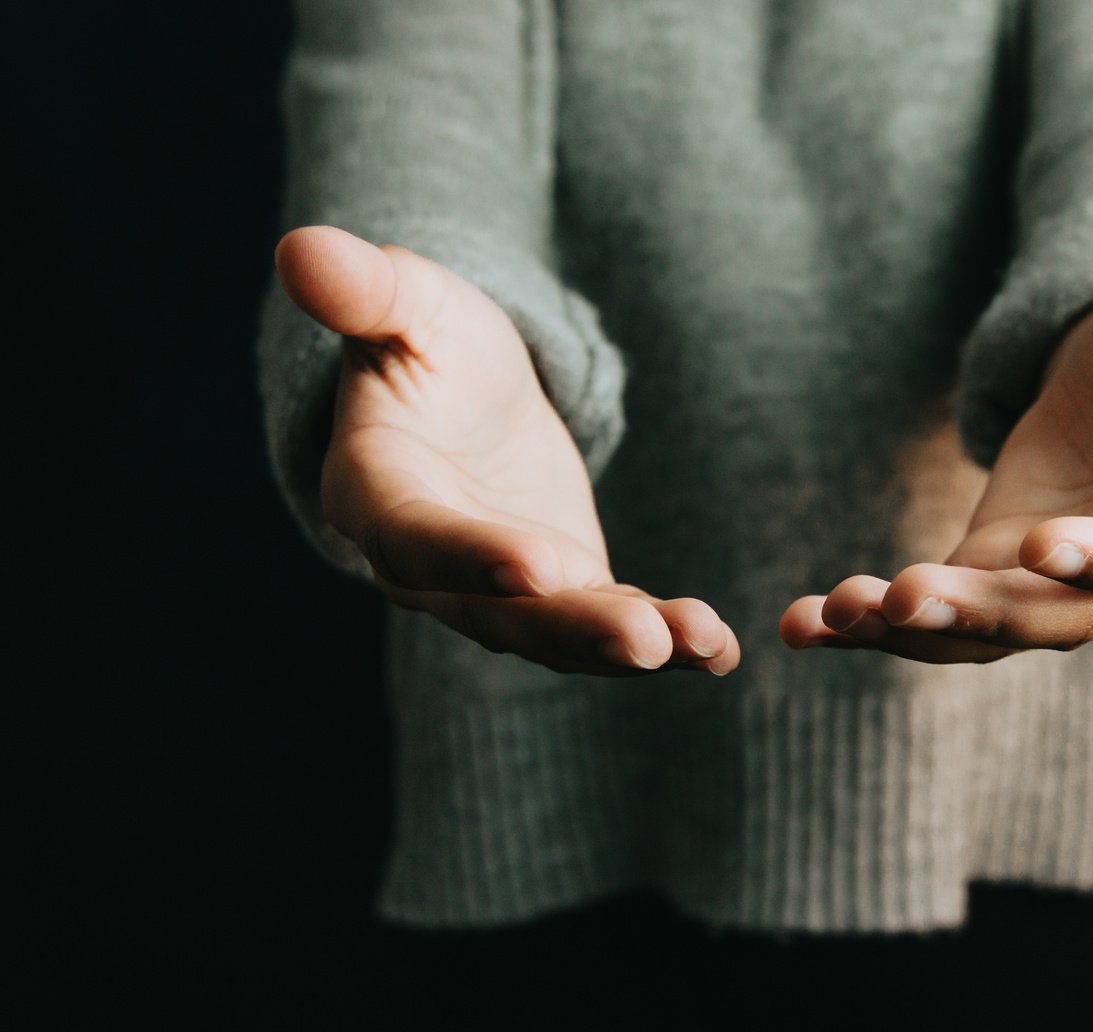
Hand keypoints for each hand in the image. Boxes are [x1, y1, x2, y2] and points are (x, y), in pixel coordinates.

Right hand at [275, 226, 739, 675]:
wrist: (471, 388)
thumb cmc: (430, 339)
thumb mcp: (408, 304)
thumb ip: (364, 290)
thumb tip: (299, 247)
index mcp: (378, 493)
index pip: (418, 538)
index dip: (473, 557)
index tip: (543, 567)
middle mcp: (431, 564)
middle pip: (497, 613)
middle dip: (573, 628)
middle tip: (646, 641)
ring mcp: (498, 590)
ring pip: (558, 633)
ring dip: (627, 645)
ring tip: (703, 642)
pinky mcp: (559, 592)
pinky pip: (606, 624)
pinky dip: (663, 643)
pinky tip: (720, 650)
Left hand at [780, 258, 1092, 662]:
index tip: (1049, 544)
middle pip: (1055, 617)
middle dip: (980, 614)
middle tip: (902, 598)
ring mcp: (1048, 581)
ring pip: (981, 631)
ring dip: (910, 630)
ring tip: (833, 613)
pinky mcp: (986, 570)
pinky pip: (929, 609)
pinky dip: (869, 620)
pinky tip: (801, 621)